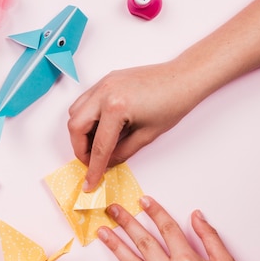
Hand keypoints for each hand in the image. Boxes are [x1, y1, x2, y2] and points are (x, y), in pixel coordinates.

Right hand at [68, 62, 198, 191]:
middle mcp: (104, 93)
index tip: (90, 181)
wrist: (184, 78)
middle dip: (80, 149)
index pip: (99, 146)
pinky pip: (85, 101)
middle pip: (75, 126)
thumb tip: (107, 163)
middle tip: (91, 162)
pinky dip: (86, 117)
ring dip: (80, 132)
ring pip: (75, 112)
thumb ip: (122, 152)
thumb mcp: (147, 135)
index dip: (94, 168)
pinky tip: (100, 128)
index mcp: (116, 107)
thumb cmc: (172, 103)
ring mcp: (103, 84)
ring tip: (96, 145)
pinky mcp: (106, 80)